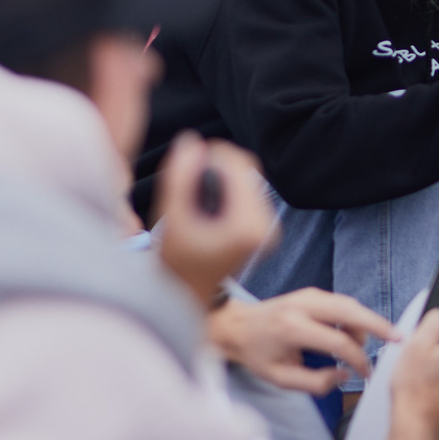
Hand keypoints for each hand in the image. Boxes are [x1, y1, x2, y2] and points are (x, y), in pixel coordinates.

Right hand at [153, 133, 275, 309]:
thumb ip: (180, 177)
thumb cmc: (176, 263)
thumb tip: (190, 142)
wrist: (186, 297)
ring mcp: (265, 230)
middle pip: (247, 170)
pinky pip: (246, 193)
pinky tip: (203, 200)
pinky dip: (225, 188)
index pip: (240, 167)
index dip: (214, 154)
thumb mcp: (172, 217)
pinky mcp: (260, 230)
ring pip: (247, 179)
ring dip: (220, 175)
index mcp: (247, 225)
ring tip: (192, 187)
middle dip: (217, 164)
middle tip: (187, 171)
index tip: (187, 158)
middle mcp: (264, 227)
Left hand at [209, 289, 394, 393]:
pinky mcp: (310, 294)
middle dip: (378, 326)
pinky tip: (353, 334)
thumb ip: (315, 383)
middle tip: (399, 339)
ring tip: (365, 346)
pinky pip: (340, 303)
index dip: (358, 360)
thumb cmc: (256, 353)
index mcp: (292, 329)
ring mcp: (306, 296)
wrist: (234, 326)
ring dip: (365, 323)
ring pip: (349, 304)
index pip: (339, 342)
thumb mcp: (280, 379)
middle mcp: (301, 307)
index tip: (364, 373)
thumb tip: (344, 376)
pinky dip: (354, 316)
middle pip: (350, 311)